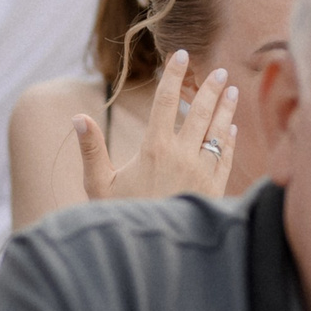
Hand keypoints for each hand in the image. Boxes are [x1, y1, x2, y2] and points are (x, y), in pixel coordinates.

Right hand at [75, 51, 238, 203]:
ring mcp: (203, 173)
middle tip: (219, 71)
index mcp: (154, 149)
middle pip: (201, 111)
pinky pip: (226, 157)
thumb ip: (91, 150)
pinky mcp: (215, 190)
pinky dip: (230, 139)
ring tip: (232, 90)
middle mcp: (183, 156)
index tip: (181, 56)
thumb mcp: (99, 185)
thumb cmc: (120, 217)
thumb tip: (78, 117)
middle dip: (211, 88)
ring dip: (226, 109)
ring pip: (219, 131)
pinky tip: (231, 128)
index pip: (166, 101)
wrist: (151, 255)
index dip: (174, 75)